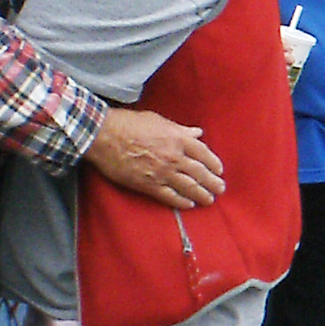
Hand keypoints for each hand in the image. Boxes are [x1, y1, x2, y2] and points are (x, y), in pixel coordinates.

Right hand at [86, 108, 224, 208]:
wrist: (104, 136)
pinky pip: (170, 196)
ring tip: (209, 200)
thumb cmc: (129, 123)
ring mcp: (162, 172)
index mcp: (177, 138)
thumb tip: (197, 133)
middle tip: (220, 189)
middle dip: (213, 183)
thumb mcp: (158, 120)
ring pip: (189, 187)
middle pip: (200, 173)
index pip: (203, 153)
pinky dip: (181, 202)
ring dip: (202, 195)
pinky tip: (188, 205)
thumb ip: (180, 129)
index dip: (214, 163)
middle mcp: (174, 156)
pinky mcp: (148, 184)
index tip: (219, 170)